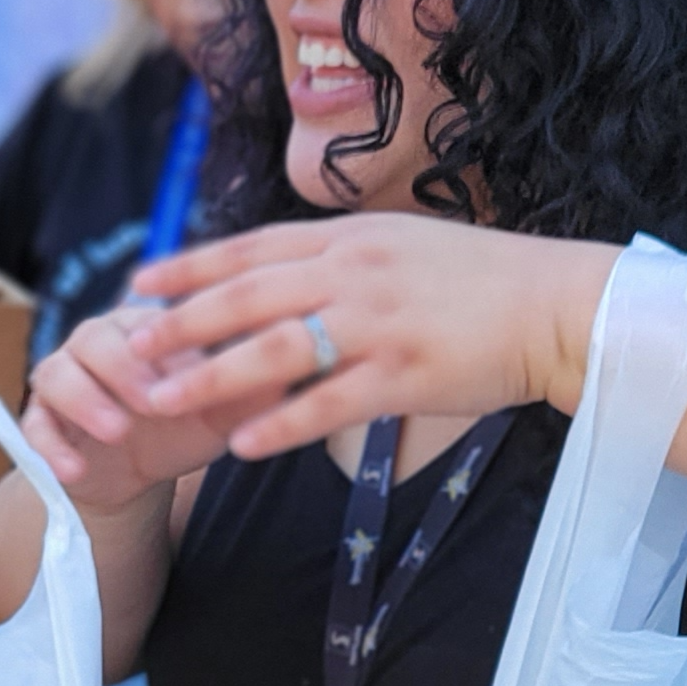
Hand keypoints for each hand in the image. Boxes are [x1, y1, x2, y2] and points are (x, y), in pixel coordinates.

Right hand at [18, 304, 281, 509]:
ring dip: (85, 400)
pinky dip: (49, 447)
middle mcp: (95, 343)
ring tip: (118, 430)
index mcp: (141, 327)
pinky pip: (34, 427)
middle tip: (153, 402)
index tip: (189, 372)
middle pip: (94, 337)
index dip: (163, 342)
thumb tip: (299, 361)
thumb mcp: (225, 410)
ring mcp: (62, 379)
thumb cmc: (185, 425)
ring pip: (55, 373)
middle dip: (123, 370)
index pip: (146, 319)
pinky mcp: (42, 421)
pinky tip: (73, 469)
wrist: (139, 474)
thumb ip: (254, 387)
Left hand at [125, 216, 619, 461]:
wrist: (558, 305)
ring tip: (159, 403)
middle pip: (246, 297)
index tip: (138, 283)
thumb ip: (337, 258)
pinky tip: (239, 447)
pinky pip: (327, 404)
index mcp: (349, 239)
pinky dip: (279, 426)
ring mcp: (377, 324)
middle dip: (180, 324)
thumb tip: (278, 269)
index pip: (251, 248)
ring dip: (209, 378)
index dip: (190, 267)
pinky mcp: (404, 375)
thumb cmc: (477, 280)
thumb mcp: (398, 246)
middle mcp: (354, 274)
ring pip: (274, 350)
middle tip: (128, 347)